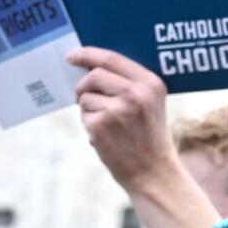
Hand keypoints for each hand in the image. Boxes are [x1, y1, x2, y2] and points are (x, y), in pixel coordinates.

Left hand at [70, 46, 179, 192]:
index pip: (112, 59)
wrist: (154, 173)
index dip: (88, 54)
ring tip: (109, 126)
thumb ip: (129, 84)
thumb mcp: (151, 105)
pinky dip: (89, 124)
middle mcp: (136, 93)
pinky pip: (84, 115)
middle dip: (83, 85)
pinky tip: (106, 137)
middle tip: (83, 96)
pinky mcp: (101, 125)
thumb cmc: (149, 138)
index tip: (72, 56)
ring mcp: (118, 109)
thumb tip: (90, 68)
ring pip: (86, 96)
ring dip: (89, 109)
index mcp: (151, 84)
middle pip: (94, 75)